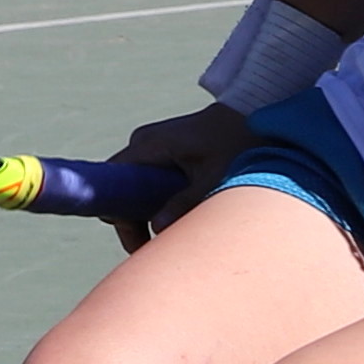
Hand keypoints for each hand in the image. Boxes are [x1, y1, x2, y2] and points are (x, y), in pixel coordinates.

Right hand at [107, 99, 256, 246]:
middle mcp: (142, 143)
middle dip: (134, 221)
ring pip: (135, 188)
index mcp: (147, 145)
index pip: (111, 182)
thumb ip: (185, 201)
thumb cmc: (235, 141)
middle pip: (122, 190)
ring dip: (147, 212)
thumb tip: (158, 229)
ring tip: (171, 234)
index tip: (137, 242)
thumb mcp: (213, 176)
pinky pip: (147, 181)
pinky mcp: (162, 150)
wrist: (251, 115)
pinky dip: (157, 200)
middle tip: (155, 248)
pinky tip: (177, 215)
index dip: (118, 214)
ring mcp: (150, 146)